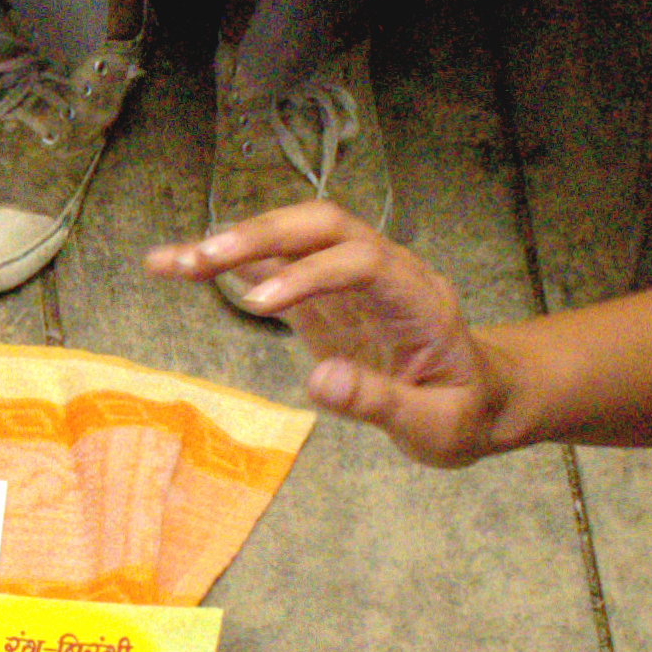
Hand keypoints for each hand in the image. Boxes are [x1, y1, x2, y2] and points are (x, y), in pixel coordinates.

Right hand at [144, 202, 524, 461]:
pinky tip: (178, 267)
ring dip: (233, 244)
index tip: (261, 304)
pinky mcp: (323, 297)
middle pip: (323, 226)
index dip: (311, 274)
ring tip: (170, 262)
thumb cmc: (463, 412)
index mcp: (419, 297)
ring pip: (292, 238)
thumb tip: (319, 383)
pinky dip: (227, 268)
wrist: (480, 397)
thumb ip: (382, 403)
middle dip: (263, 234)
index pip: (363, 261)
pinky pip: (274, 269)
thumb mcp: (437, 426)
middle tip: (205, 257)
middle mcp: (384, 272)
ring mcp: (350, 280)